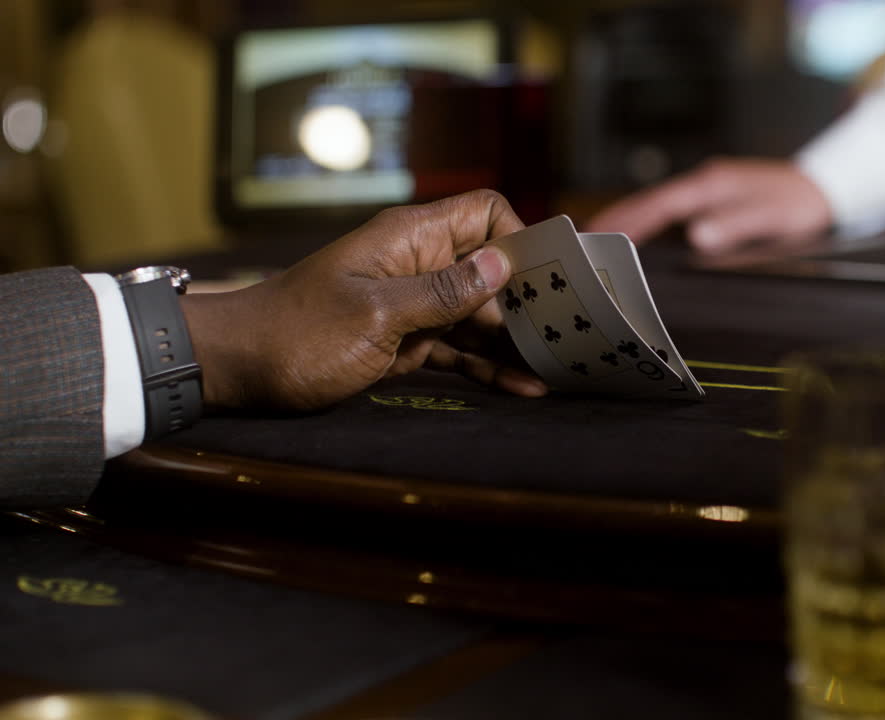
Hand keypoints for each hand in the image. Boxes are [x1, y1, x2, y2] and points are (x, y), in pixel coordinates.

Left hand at [180, 190, 548, 409]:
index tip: (546, 282)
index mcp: (411, 239)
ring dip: (515, 342)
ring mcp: (413, 305)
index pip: (484, 213)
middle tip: (569, 336)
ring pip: (480, 315)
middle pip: (492, 270)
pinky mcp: (405, 342)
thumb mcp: (376, 315)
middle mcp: (419, 265)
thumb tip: (502, 267)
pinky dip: (486, 367)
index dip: (519, 239)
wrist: (237, 369)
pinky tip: (520, 388)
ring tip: (557, 371)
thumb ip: (443, 293)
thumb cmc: (298, 335)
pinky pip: (458, 349)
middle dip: (530, 299)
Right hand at [586, 158, 833, 253]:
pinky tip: (643, 235)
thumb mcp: (772, 218)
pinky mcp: (716, 198)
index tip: (601, 234)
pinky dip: (652, 221)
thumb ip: (735, 225)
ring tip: (601, 238)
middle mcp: (706, 183)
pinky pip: (673, 210)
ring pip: (660, 205)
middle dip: (619, 217)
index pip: (661, 204)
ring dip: (632, 219)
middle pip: (652, 201)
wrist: (828, 187)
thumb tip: (697, 236)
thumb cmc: (801, 203)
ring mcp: (710, 189)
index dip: (630, 220)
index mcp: (713, 185)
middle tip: (584, 238)